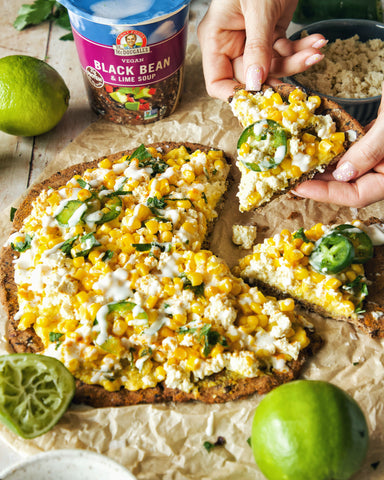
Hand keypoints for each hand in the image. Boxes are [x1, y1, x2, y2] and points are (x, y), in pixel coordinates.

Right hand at [197, 0, 326, 99]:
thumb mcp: (258, 9)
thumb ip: (257, 47)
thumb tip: (255, 84)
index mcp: (216, 38)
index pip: (217, 81)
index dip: (235, 94)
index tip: (258, 98)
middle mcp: (231, 43)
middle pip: (251, 76)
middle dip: (279, 72)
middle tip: (303, 66)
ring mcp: (252, 40)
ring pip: (272, 66)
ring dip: (297, 60)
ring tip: (316, 50)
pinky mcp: (271, 34)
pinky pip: (284, 52)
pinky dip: (301, 48)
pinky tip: (316, 42)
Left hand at [293, 84, 383, 207]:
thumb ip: (370, 151)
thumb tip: (341, 174)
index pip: (356, 195)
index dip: (324, 194)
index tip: (297, 187)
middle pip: (348, 185)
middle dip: (318, 183)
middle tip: (288, 177)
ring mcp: (383, 154)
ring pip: (348, 168)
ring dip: (323, 166)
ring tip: (296, 163)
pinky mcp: (380, 137)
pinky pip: (353, 149)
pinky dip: (335, 148)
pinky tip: (315, 144)